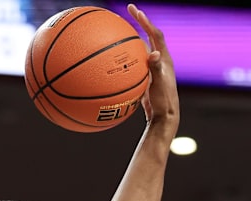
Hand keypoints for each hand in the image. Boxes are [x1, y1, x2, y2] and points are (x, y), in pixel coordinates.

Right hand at [127, 3, 179, 125]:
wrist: (164, 116)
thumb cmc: (163, 101)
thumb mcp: (159, 85)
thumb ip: (156, 69)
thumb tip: (153, 53)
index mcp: (163, 58)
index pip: (155, 34)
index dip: (146, 21)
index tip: (135, 10)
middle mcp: (159, 59)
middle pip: (149, 35)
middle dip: (139, 22)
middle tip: (128, 10)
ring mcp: (152, 67)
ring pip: (141, 47)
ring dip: (132, 36)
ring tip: (119, 28)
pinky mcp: (145, 75)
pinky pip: (134, 60)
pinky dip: (124, 55)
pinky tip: (111, 58)